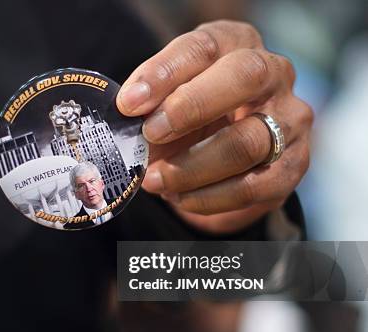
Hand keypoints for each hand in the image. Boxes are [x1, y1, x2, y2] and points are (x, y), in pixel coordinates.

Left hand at [116, 20, 312, 233]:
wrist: (223, 151)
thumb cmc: (188, 115)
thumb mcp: (166, 99)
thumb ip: (149, 102)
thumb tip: (128, 113)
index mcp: (235, 44)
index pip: (203, 47)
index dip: (163, 74)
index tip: (129, 103)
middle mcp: (273, 73)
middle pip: (245, 77)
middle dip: (190, 108)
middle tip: (150, 135)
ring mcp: (290, 119)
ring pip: (248, 141)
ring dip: (191, 167)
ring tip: (154, 180)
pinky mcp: (292, 164)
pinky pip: (253, 186)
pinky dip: (210, 198)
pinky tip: (180, 197)